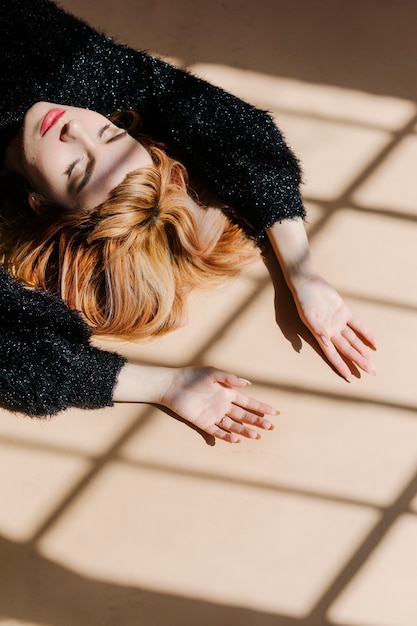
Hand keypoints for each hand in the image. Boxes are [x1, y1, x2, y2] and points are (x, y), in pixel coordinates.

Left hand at [161, 367, 277, 442]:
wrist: (172, 385)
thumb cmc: (192, 376)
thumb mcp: (213, 373)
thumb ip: (230, 378)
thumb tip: (248, 383)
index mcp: (228, 393)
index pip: (249, 402)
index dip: (262, 407)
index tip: (275, 412)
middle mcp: (223, 405)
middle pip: (244, 415)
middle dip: (257, 421)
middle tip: (270, 428)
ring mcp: (214, 415)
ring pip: (233, 425)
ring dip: (245, 431)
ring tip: (257, 436)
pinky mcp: (203, 423)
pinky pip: (217, 431)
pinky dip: (227, 436)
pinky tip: (236, 439)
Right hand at [291, 272, 376, 380]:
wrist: (307, 283)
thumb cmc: (303, 300)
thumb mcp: (307, 314)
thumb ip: (316, 328)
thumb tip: (325, 341)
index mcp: (320, 334)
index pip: (332, 354)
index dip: (340, 365)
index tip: (349, 377)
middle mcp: (330, 331)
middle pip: (346, 350)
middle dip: (358, 361)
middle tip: (370, 372)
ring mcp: (338, 322)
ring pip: (353, 340)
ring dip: (362, 351)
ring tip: (371, 363)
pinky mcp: (344, 312)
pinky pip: (357, 325)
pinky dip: (366, 334)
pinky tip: (374, 343)